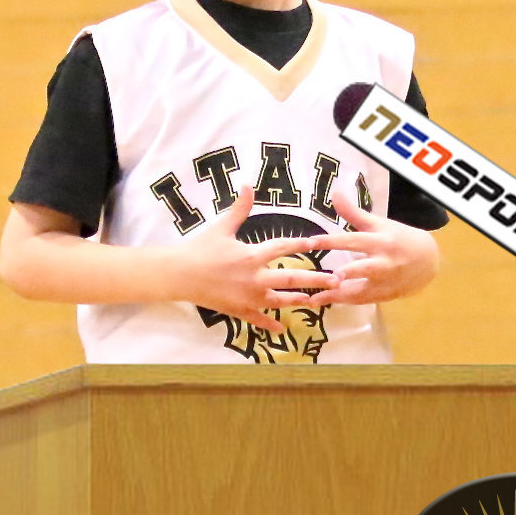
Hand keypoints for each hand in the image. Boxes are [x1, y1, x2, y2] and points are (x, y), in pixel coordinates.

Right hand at [175, 184, 339, 333]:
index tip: (319, 242)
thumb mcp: (222, 227)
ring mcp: (248, 297)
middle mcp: (255, 278)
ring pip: (279, 301)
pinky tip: (283, 329)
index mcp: (252, 255)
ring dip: (299, 301)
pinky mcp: (238, 310)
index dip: (301, 244)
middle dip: (316, 280)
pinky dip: (271, 325)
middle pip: (291, 279)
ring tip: (317, 302)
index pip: (283, 248)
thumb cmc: (200, 249)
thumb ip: (239, 208)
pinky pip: (258, 320)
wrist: (179, 275)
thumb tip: (248, 185)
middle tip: (336, 280)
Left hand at [305, 191, 439, 305]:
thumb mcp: (379, 223)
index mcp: (381, 241)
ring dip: (338, 295)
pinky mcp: (384, 296)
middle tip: (326, 278)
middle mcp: (384, 263)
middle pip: (363, 268)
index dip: (331, 241)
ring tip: (313, 298)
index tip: (309, 242)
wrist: (428, 261)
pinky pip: (362, 301)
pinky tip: (324, 302)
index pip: (353, 240)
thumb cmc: (399, 238)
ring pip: (361, 291)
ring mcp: (385, 282)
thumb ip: (354, 212)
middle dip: (345, 273)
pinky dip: (344, 302)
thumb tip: (334, 192)